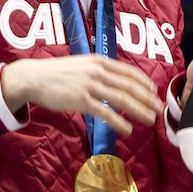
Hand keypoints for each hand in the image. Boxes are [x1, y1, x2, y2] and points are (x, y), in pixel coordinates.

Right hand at [1, 55, 161, 135]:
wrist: (32, 78)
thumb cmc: (56, 74)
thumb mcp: (81, 65)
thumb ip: (99, 71)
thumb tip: (116, 82)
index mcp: (99, 61)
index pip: (129, 72)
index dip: (145, 83)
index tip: (155, 91)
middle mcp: (97, 71)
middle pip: (130, 86)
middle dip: (148, 98)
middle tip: (159, 109)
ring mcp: (89, 85)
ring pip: (122, 99)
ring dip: (140, 111)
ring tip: (150, 120)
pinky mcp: (81, 100)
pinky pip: (105, 113)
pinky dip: (119, 122)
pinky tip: (128, 130)